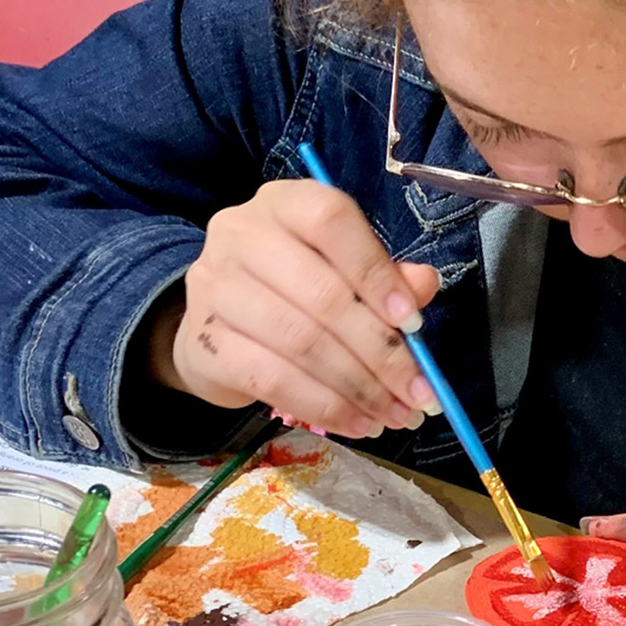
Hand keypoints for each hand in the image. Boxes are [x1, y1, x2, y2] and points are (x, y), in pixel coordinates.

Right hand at [151, 179, 441, 438]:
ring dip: (358, 387)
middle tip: (417, 393)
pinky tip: (357, 422)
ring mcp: (214, 286)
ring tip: (394, 415)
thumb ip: (387, 275)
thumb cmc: (294, 288)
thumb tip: (423, 285)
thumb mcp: (343, 269)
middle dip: (380, 352)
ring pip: (300, 342)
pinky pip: (272, 380)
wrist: (217, 324)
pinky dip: (323, 406)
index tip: (413, 323)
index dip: (376, 273)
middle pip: (321, 294)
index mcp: (284, 203)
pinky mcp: (201, 343)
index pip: (331, 222)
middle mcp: (240, 233)